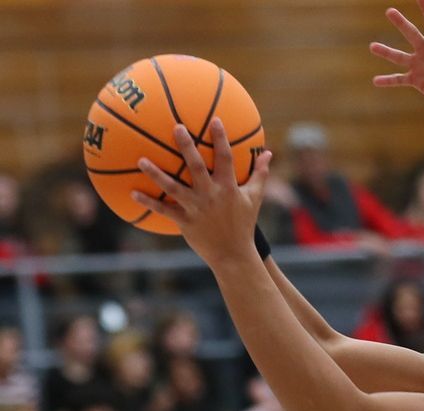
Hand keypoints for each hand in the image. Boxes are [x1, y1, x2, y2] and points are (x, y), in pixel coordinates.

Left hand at [133, 119, 271, 267]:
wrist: (234, 256)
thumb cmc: (244, 225)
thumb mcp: (254, 199)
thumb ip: (260, 175)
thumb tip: (268, 153)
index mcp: (229, 188)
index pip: (225, 159)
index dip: (221, 139)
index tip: (215, 120)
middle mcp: (211, 196)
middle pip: (196, 167)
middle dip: (187, 146)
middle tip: (176, 127)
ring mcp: (196, 209)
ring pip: (174, 188)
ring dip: (157, 174)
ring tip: (142, 160)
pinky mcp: (186, 222)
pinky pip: (164, 210)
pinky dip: (149, 202)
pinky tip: (133, 193)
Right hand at [370, 0, 423, 110]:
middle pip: (411, 33)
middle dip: (401, 23)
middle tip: (390, 11)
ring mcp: (420, 65)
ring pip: (399, 56)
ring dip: (386, 51)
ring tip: (372, 46)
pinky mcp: (417, 80)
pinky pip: (399, 80)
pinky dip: (388, 81)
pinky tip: (375, 81)